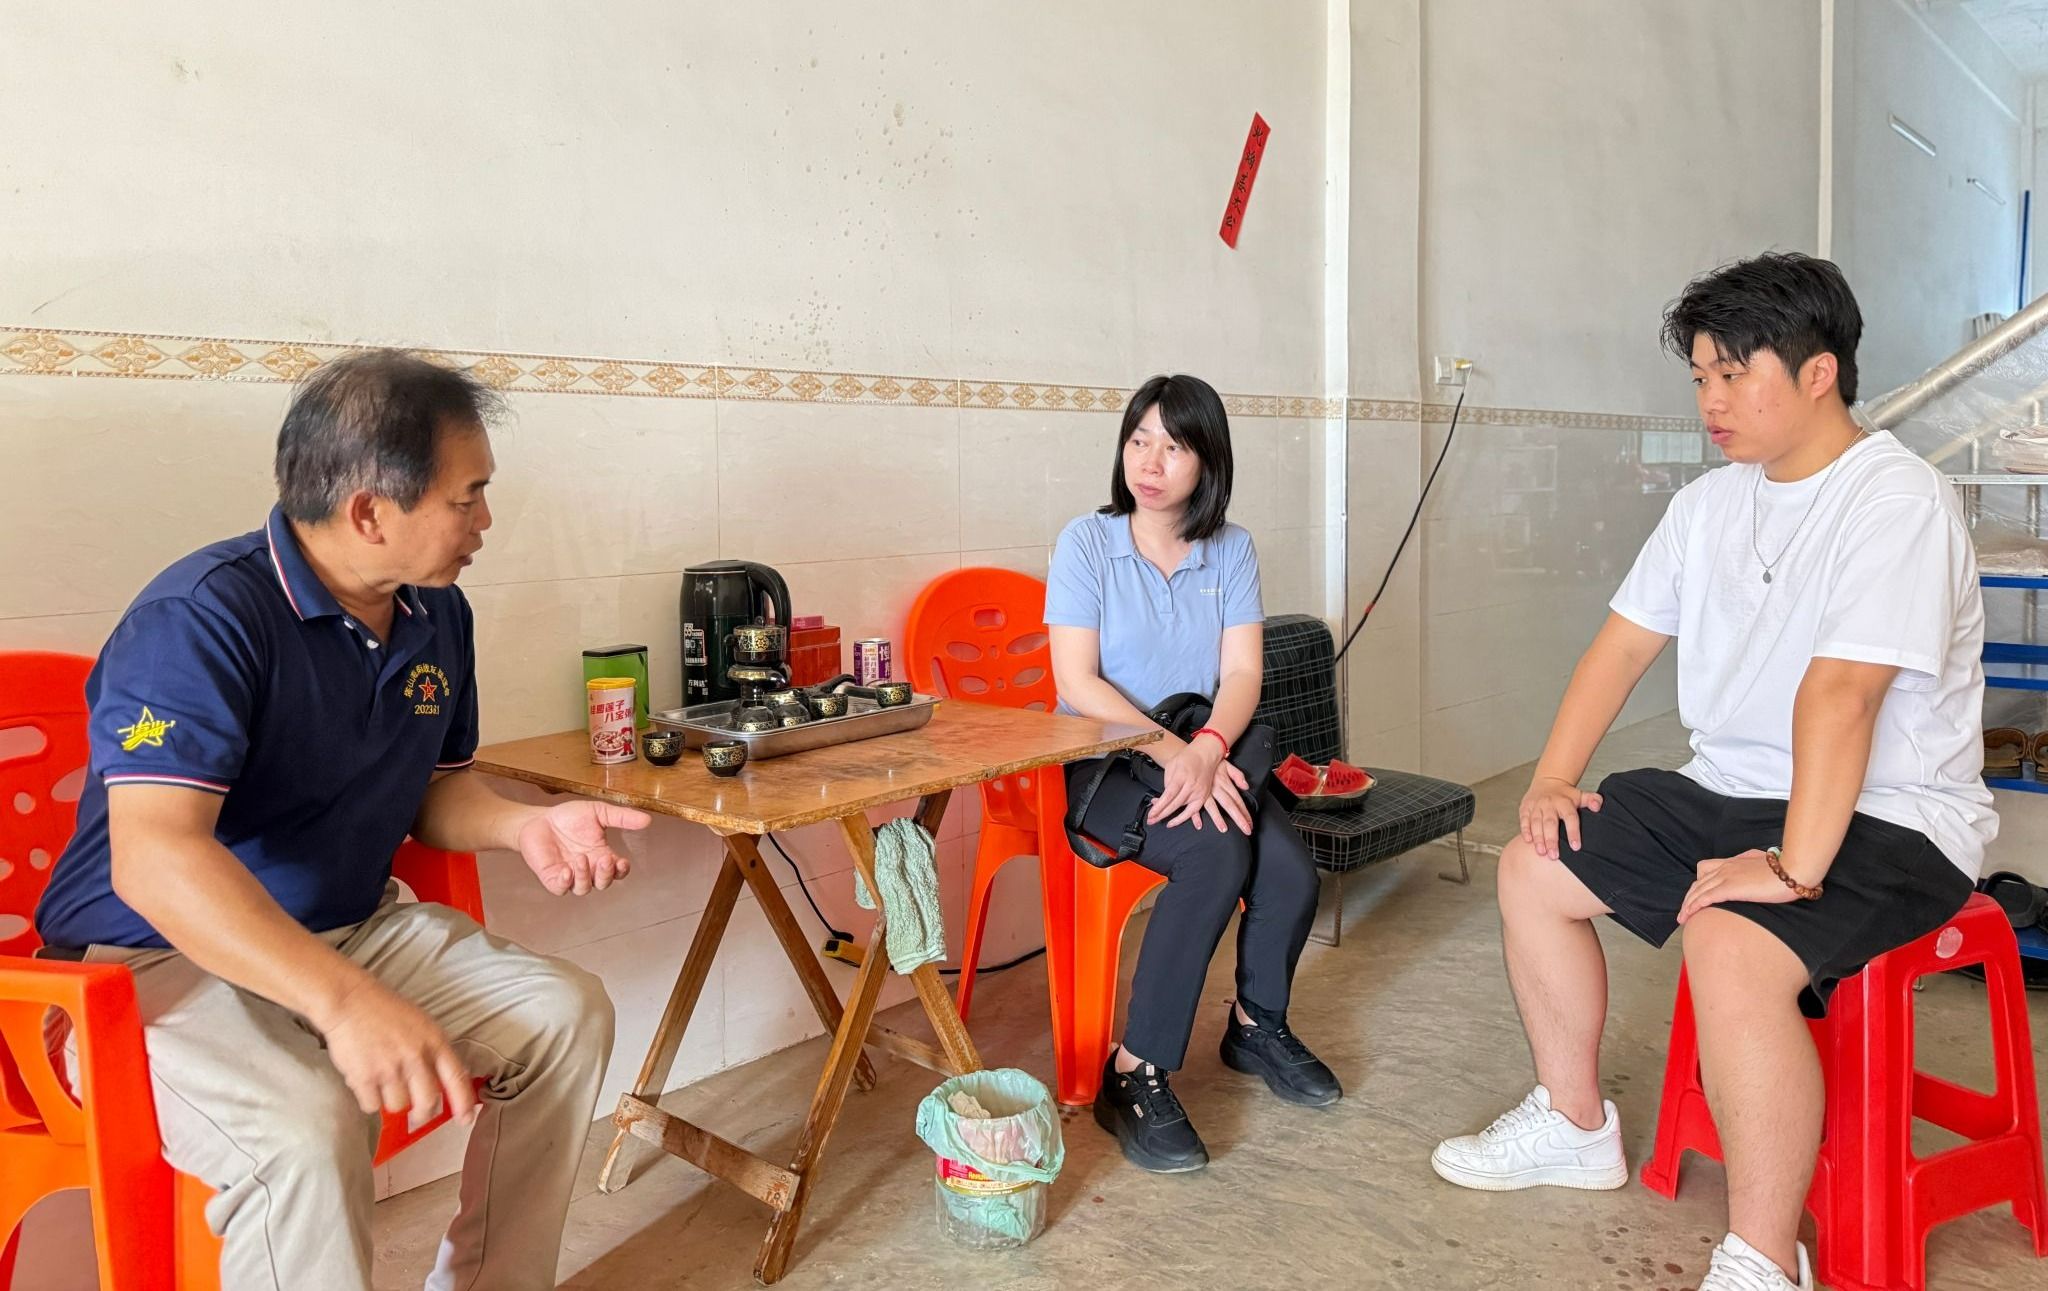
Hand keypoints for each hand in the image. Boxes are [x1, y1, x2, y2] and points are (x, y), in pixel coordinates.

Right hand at [320, 977, 476, 1124]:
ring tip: (385, 1084)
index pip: (457, 1078)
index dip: (464, 1103)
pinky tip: (367, 1083)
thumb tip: (443, 1082)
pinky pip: (372, 1106)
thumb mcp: (422, 1024)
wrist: (350, 1001)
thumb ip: (434, 1052)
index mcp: (435, 1042)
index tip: (466, 1120)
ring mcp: (390, 1069)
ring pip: (399, 1107)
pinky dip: (370, 1100)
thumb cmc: (386, 1011)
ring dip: (393, 1102)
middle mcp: (415, 1057)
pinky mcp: (364, 1078)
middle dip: (423, 1112)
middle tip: (418, 1112)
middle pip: (428, 1102)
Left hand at [517, 799, 650, 895]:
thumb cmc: (568, 817)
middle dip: (605, 875)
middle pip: (603, 883)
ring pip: (583, 889)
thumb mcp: (598, 812)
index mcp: (602, 856)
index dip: (622, 870)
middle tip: (603, 859)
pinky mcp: (552, 878)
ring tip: (580, 858)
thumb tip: (647, 820)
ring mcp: (570, 876)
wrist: (538, 819)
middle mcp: (588, 869)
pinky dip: (565, 883)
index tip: (622, 861)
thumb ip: (622, 817)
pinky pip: (561, 889)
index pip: (617, 871)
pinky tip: (566, 870)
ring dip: (585, 876)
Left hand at [1148, 738, 1222, 826]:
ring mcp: (1199, 792)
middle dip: (1161, 814)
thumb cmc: (1188, 757)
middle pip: (1175, 805)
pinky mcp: (1204, 796)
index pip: (1168, 796)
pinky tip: (1175, 822)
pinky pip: (1194, 811)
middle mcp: (1191, 786)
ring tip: (1159, 821)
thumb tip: (1162, 797)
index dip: (1159, 807)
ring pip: (1183, 809)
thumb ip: (1166, 782)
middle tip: (1151, 820)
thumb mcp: (1171, 765)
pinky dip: (1185, 818)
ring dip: (1171, 817)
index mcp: (1181, 777)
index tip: (1151, 814)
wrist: (1205, 754)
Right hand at [1177, 756, 1252, 832]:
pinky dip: (1196, 815)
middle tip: (1246, 830)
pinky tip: (1199, 825)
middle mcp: (1216, 789)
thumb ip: (1237, 775)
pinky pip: (1194, 806)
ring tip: (1224, 829)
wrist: (1194, 756)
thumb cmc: (1210, 763)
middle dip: (1238, 819)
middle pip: (1230, 806)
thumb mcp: (1227, 765)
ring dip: (1218, 818)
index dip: (1245, 813)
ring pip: (1212, 807)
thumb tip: (1246, 786)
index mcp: (1225, 783)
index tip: (1250, 823)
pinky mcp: (1193, 793)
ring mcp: (1204, 792)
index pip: (1238, 800)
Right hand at [1519, 775, 1601, 857]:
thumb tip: (1597, 806)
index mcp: (1564, 802)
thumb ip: (1592, 800)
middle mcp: (1549, 804)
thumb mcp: (1580, 795)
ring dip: (1538, 838)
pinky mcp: (1525, 807)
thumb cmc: (1566, 795)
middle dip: (1551, 840)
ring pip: (1536, 822)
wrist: (1548, 781)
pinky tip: (1528, 841)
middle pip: (1550, 822)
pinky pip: (1524, 819)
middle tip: (1554, 856)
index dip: (1573, 832)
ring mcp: (1536, 805)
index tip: (1575, 847)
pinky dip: (1525, 830)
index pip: (1570, 817)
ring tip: (1541, 852)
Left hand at [1677, 850, 1800, 924]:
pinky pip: (1706, 897)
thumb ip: (1756, 871)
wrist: (1796, 869)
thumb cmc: (1788, 870)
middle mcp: (1726, 867)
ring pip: (1698, 890)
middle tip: (1684, 912)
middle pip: (1698, 883)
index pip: (1706, 872)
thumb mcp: (1766, 867)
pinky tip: (1689, 915)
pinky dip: (1694, 906)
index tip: (1695, 898)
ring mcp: (1727, 876)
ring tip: (1682, 918)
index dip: (1698, 886)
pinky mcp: (1731, 887)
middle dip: (1689, 898)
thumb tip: (1755, 880)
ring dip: (1687, 905)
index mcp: (1734, 862)